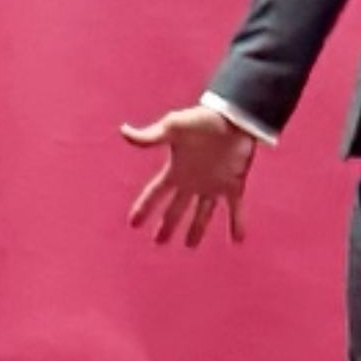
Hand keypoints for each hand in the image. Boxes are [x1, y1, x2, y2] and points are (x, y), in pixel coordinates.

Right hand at [121, 106, 257, 247]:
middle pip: (176, 209)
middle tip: (159, 242)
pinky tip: (238, 240)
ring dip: (197, 229)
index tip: (133, 223)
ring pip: (203, 213)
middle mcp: (193, 181)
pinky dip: (237, 224)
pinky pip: (235, 208)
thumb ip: (150, 136)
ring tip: (190, 245)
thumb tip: (123, 131)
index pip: (155, 194)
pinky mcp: (234, 183)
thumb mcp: (172, 127)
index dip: (144, 208)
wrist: (233, 116)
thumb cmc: (202, 120)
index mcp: (176, 170)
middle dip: (167, 225)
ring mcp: (214, 184)